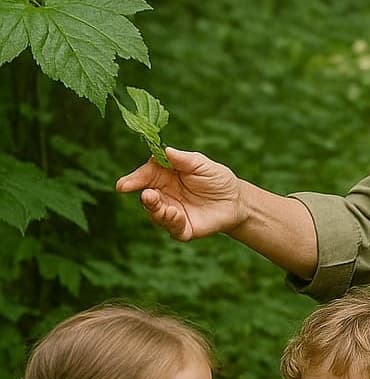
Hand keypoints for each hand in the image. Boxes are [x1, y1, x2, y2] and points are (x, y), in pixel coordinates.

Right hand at [116, 147, 245, 241]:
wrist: (236, 200)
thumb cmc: (216, 178)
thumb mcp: (201, 164)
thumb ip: (183, 159)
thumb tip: (166, 150)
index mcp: (164, 176)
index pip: (144, 176)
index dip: (134, 180)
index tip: (124, 185)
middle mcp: (163, 195)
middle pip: (147, 197)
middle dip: (145, 197)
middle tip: (147, 195)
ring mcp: (171, 212)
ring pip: (156, 214)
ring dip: (156, 210)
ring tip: (163, 206)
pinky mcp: (182, 228)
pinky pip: (172, 228)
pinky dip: (171, 222)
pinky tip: (176, 214)